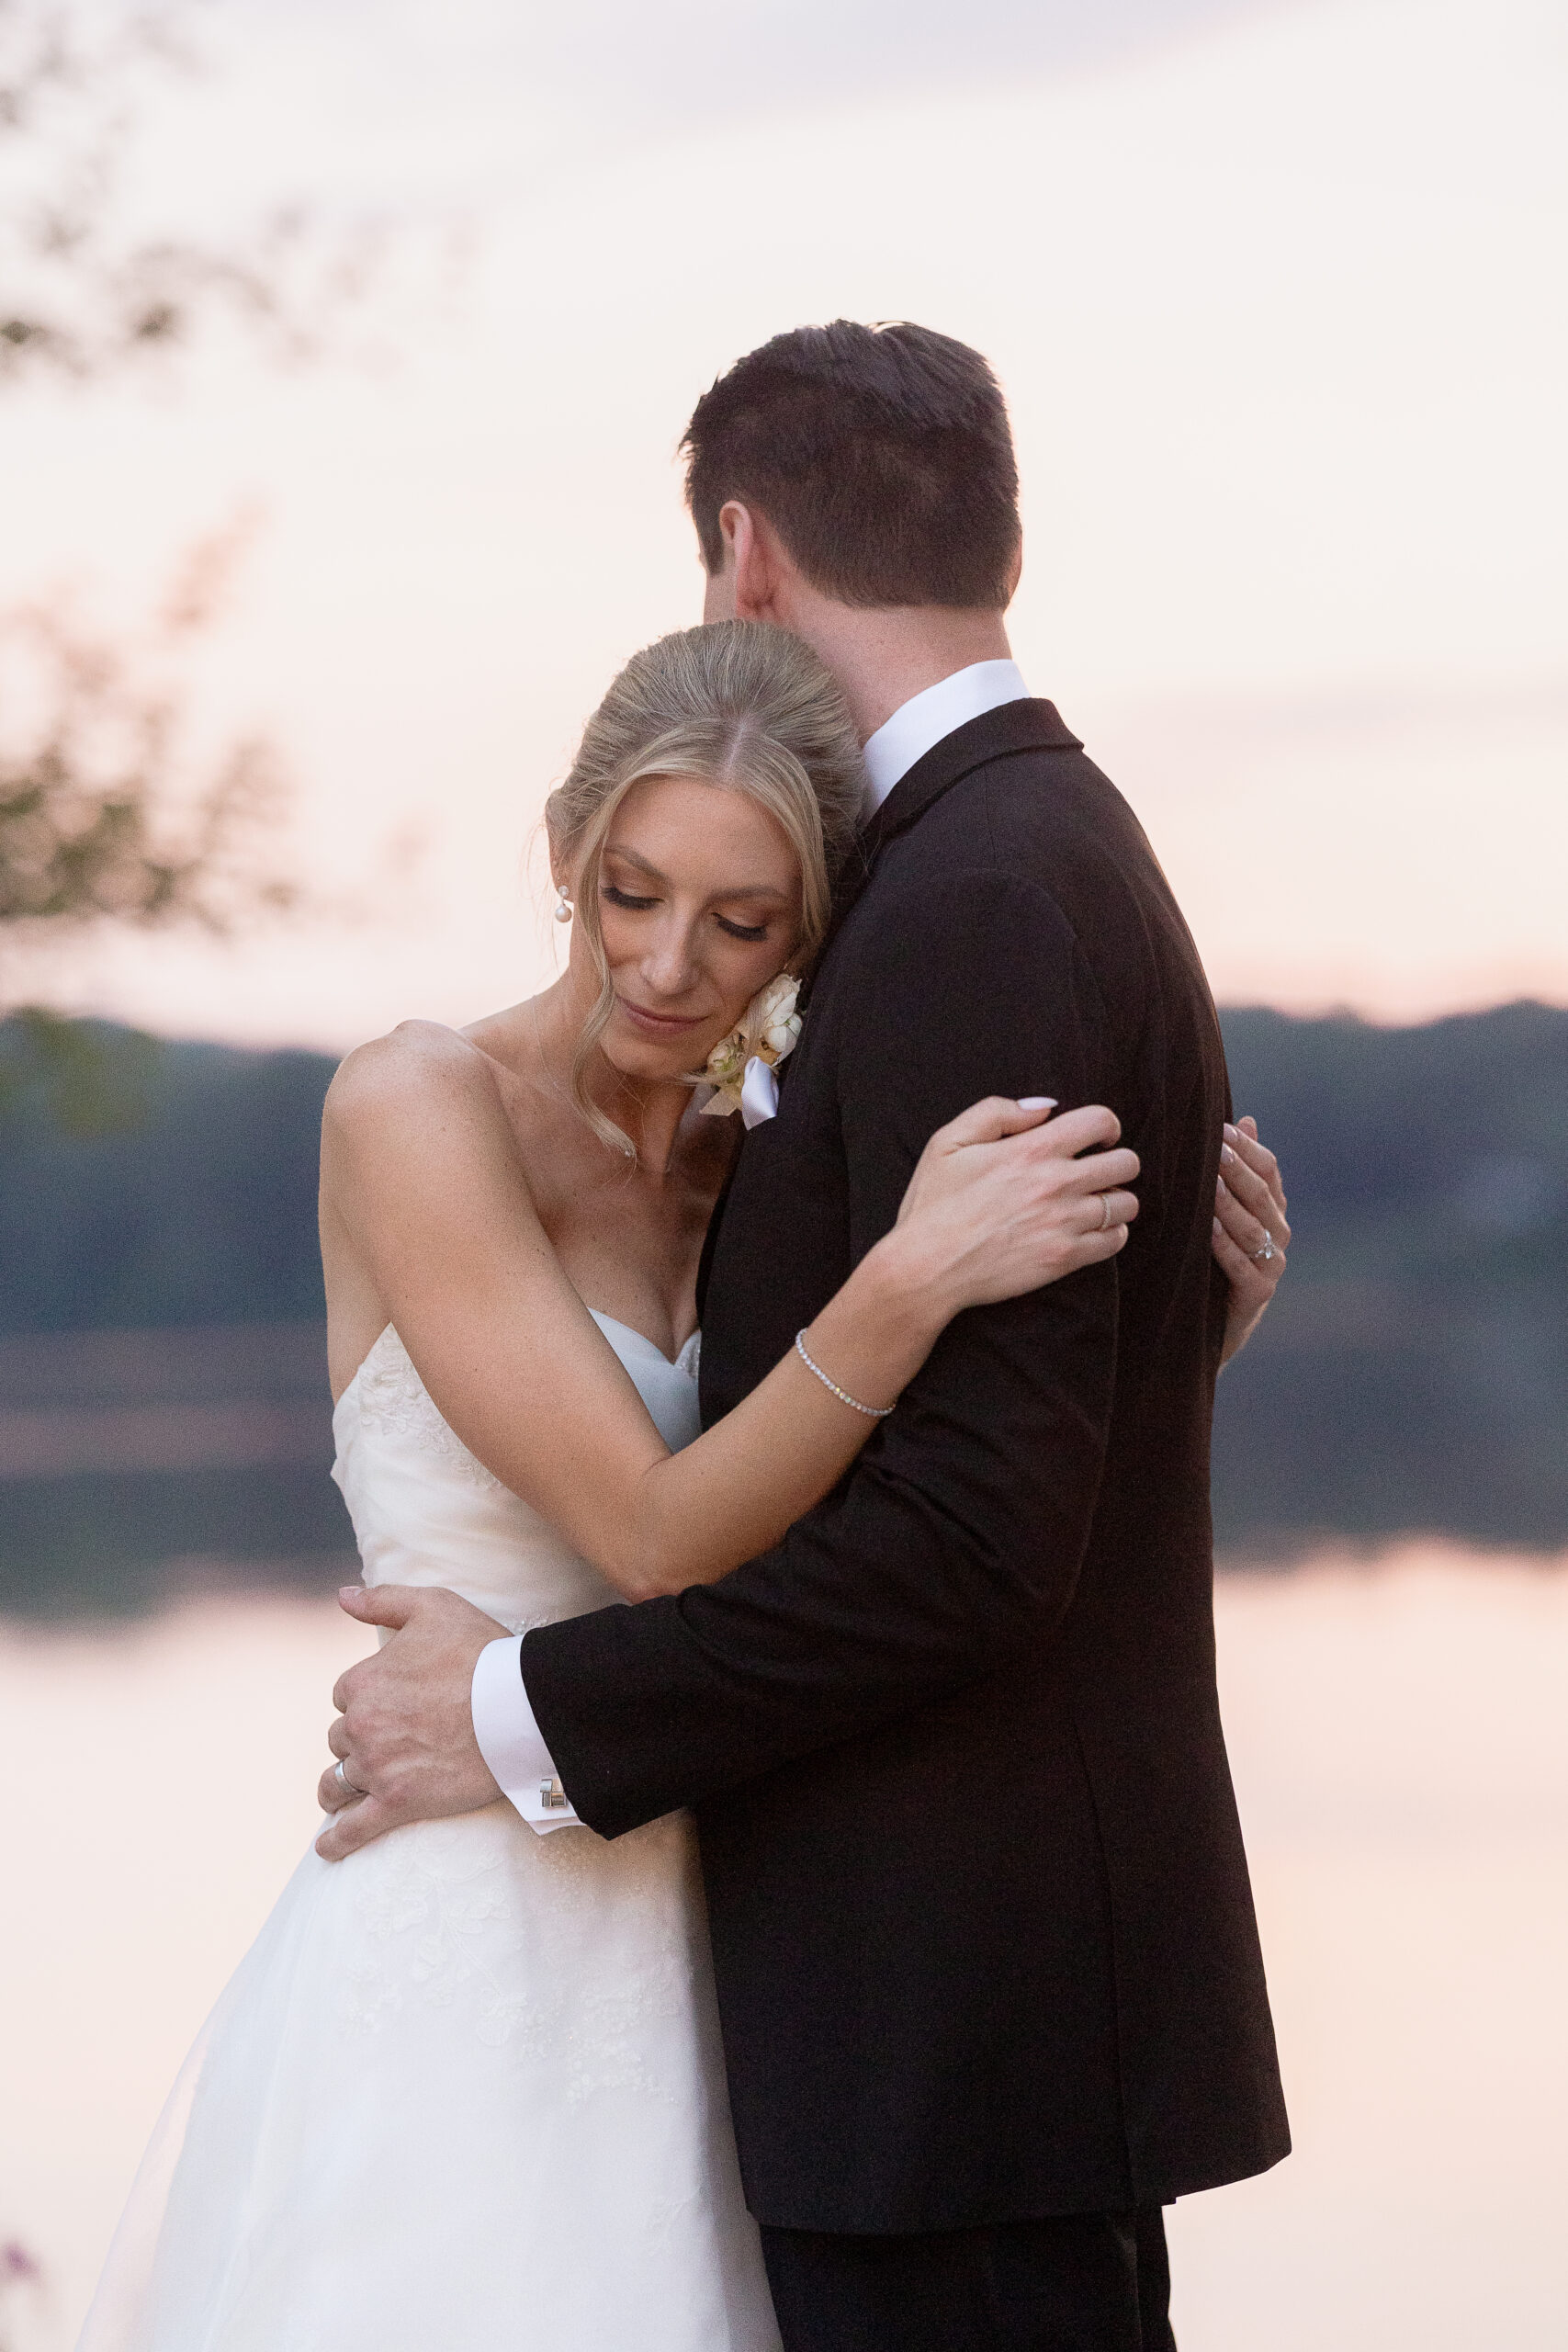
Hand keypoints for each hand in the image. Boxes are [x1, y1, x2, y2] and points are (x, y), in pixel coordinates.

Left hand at [315, 1584, 506, 1861]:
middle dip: (359, 1739)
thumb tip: (341, 1596)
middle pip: (342, 1738)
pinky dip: (336, 1842)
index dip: (367, 1697)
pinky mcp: (398, 1804)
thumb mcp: (433, 1607)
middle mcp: (362, 1726)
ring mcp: (378, 1768)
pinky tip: (327, 1848)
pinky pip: (353, 1830)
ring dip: (339, 1786)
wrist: (520, 1705)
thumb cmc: (480, 1651)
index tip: (393, 1701)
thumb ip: (382, 1600)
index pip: (345, 1696)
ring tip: (343, 1792)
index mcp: (362, 1682)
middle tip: (389, 1740)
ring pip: (339, 1782)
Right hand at [892, 1097, 1139, 1313]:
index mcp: (1031, 1149)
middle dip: (1118, 1161)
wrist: (926, 1267)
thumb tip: (1045, 1108)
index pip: (1100, 1121)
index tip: (1096, 1138)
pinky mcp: (1064, 1258)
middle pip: (1126, 1162)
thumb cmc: (933, 1204)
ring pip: (1127, 1204)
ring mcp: (1064, 1223)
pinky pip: (1114, 1241)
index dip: (1106, 1125)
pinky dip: (1112, 1233)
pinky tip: (1094, 1230)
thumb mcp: (948, 1142)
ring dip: (1117, 1199)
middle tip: (1099, 1171)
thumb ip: (997, 1113)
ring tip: (1096, 1202)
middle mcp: (1056, 1183)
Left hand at [1212, 1116, 1289, 1364]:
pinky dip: (1225, 1247)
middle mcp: (1278, 1233)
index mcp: (1273, 1209)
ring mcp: (1272, 1264)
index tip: (1222, 1129)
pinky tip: (1206, 1231)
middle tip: (1214, 1148)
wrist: (1211, 1324)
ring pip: (1252, 1228)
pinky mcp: (1258, 1294)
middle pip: (1261, 1195)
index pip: (1269, 1170)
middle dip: (1237, 1170)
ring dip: (1229, 1205)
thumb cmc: (1216, 1259)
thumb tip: (1246, 1119)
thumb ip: (1237, 1170)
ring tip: (1208, 1184)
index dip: (1249, 1148)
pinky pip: (1242, 1266)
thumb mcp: (1225, 1212)